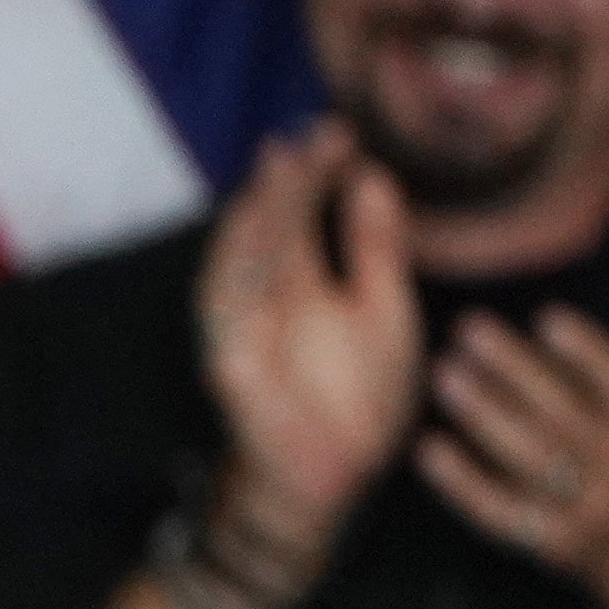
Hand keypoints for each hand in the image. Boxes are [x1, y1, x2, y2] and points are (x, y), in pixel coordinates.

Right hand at [194, 124, 420, 568]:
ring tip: (279, 172)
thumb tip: (373, 175)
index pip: (303, 213)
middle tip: (312, 136)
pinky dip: (232, 275)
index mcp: (305, 280)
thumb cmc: (358, 397)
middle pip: (269, 228)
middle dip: (287, 182)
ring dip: (254, 217)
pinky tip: (248, 238)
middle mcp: (269, 298)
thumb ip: (376, 246)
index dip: (317, 172)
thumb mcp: (385, 308)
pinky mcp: (233, 369)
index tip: (340, 131)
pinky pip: (223, 317)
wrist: (334, 477)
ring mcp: (245, 332)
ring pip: (238, 262)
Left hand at [422, 227, 608, 608]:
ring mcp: (588, 509)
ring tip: (443, 373)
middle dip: (514, 372)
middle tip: (467, 330)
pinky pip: (500, 513)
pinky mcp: (551, 543)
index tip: (546, 316)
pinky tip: (428, 449)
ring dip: (483, 416)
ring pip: (529, 460)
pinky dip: (462, 485)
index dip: (588, 353)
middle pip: (566, 417)